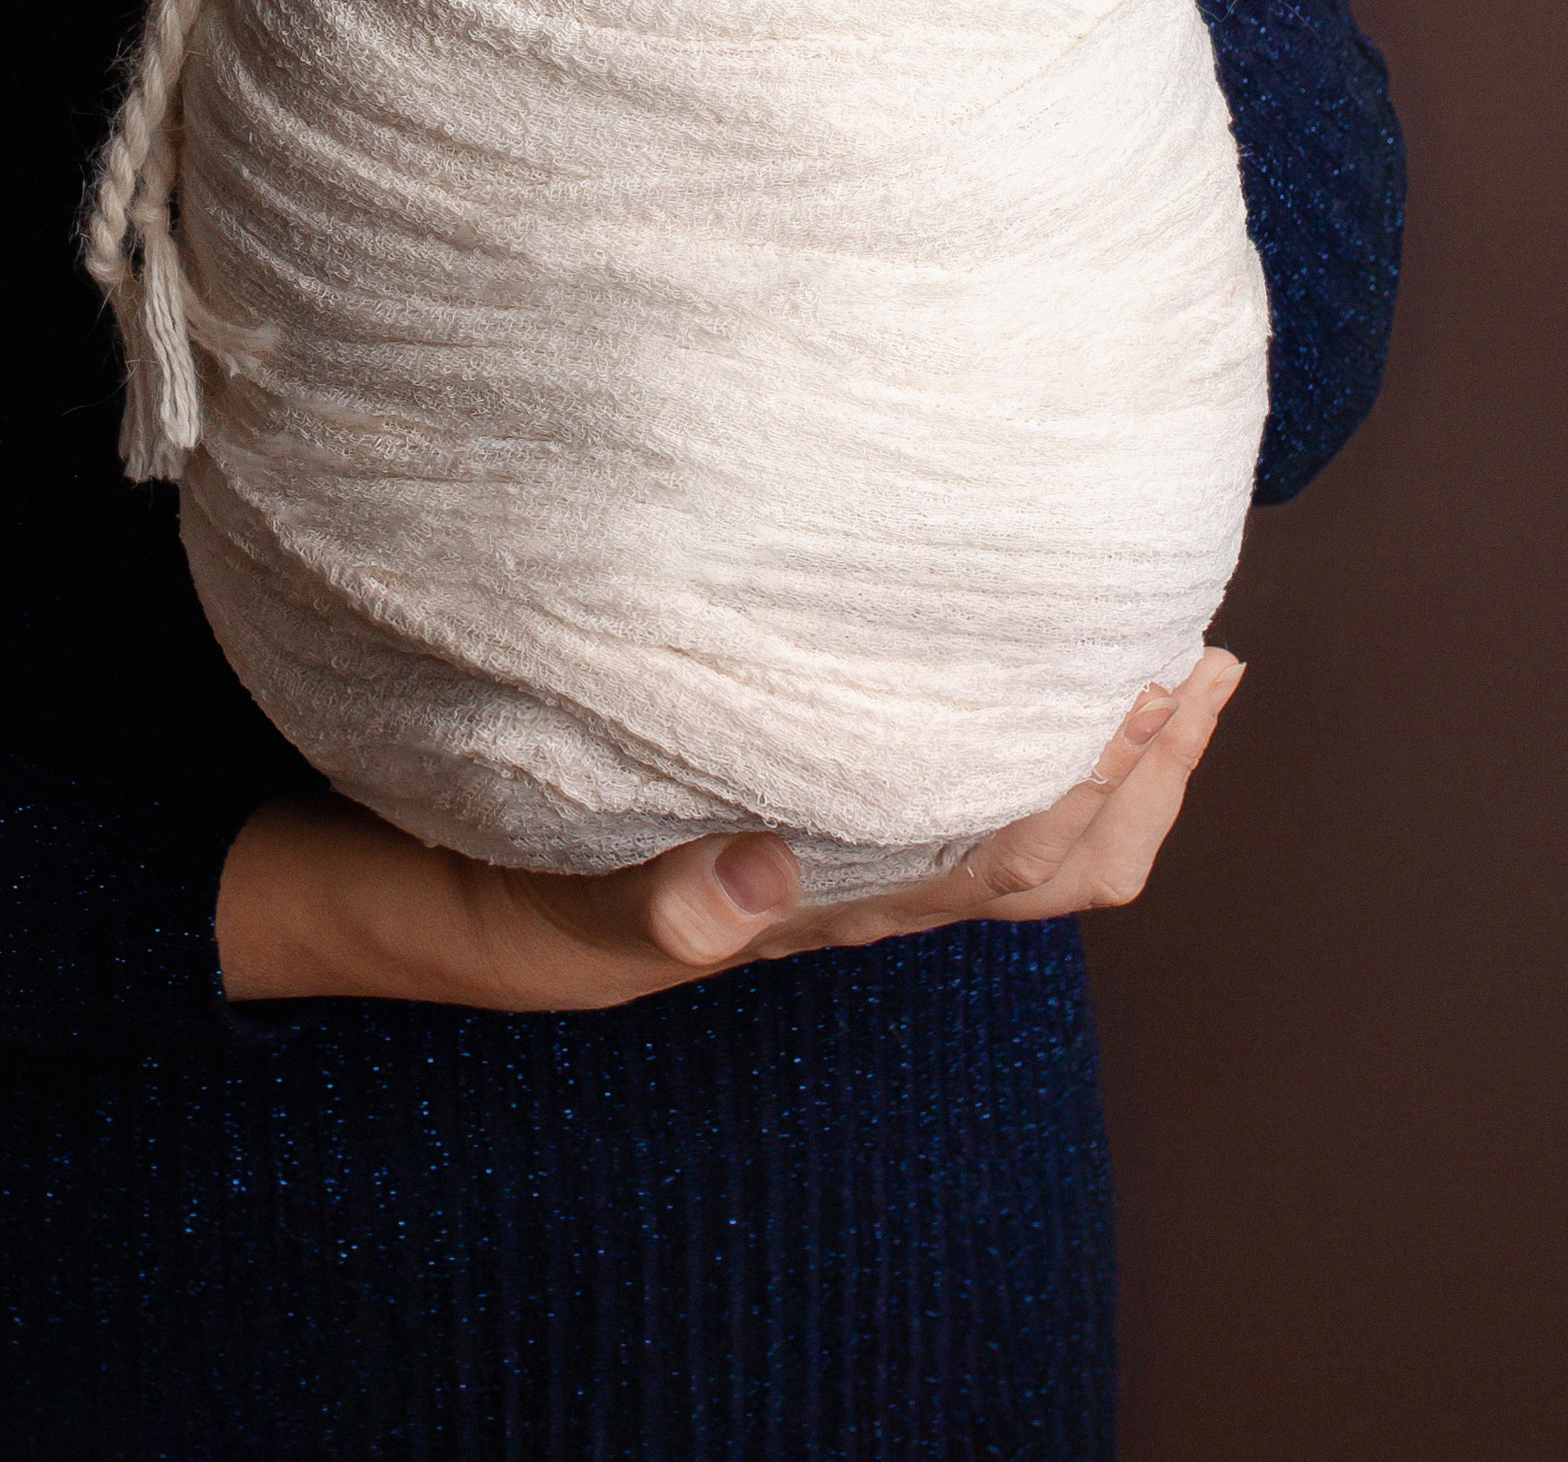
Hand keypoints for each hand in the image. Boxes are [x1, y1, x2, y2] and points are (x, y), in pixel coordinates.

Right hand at [215, 652, 1242, 1009]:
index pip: (1005, 856)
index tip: (1169, 675)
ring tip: (1149, 653)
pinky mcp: (755, 799)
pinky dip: (994, 727)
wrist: (366, 898)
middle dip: (1140, 764)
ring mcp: (802, 849)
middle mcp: (829, 883)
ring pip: (999, 829)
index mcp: (805, 907)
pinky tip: (990, 657)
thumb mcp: (542, 918)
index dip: (1105, 779)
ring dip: (1094, 754)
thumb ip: (645, 908)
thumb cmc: (457, 900)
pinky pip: (919, 783)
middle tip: (1202, 650)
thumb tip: (763, 883)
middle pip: (1040, 852)